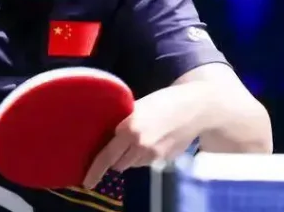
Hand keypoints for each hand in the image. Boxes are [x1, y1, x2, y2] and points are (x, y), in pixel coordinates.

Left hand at [82, 83, 207, 188]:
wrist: (196, 108)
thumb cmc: (165, 100)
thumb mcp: (138, 106)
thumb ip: (124, 121)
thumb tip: (110, 136)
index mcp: (129, 128)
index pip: (106, 156)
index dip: (95, 170)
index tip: (87, 182)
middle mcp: (139, 144)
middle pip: (118, 164)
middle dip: (115, 158)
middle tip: (120, 145)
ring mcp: (153, 154)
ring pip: (132, 164)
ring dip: (131, 157)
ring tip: (141, 139)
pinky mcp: (164, 159)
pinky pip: (147, 163)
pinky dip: (145, 156)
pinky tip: (155, 141)